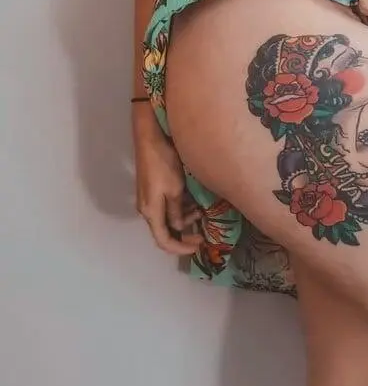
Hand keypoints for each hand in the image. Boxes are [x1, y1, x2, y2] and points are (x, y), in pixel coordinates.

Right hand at [133, 120, 203, 255]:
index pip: (163, 241)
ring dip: (184, 219)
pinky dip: (180, 208)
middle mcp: (147, 209)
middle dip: (184, 234)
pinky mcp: (152, 188)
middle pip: (165, 231)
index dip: (181, 248)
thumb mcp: (175, 190)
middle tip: (203, 231)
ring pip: (166, 218)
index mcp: (151, 212)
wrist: (150, 137)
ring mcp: (148, 198)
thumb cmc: (164, 163)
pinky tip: (193, 201)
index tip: (199, 246)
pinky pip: (166, 206)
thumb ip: (177, 212)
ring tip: (201, 211)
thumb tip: (179, 227)